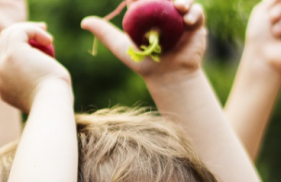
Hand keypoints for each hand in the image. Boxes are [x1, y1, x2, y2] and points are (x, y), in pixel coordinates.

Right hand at [0, 22, 70, 112]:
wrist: (51, 106)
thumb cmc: (53, 102)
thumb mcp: (41, 92)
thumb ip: (34, 80)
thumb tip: (38, 69)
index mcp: (1, 85)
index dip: (15, 48)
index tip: (37, 47)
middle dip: (18, 35)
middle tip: (42, 35)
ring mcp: (2, 63)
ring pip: (8, 34)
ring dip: (29, 30)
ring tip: (48, 39)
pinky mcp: (13, 53)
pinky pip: (20, 31)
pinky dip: (35, 31)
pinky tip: (49, 40)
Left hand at [81, 0, 205, 80]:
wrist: (166, 76)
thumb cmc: (142, 62)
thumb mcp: (120, 45)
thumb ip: (104, 32)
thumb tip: (83, 22)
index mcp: (147, 14)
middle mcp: (164, 13)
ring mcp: (180, 18)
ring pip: (184, 1)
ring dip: (184, 0)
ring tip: (179, 6)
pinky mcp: (195, 25)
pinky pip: (197, 14)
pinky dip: (194, 13)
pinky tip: (187, 20)